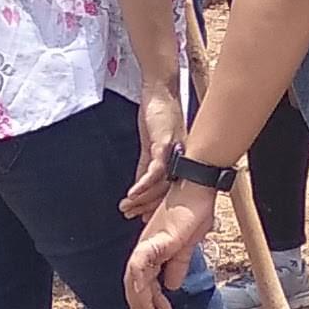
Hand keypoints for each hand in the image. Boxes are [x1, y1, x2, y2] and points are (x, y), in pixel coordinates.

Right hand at [123, 93, 185, 218]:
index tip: (142, 218)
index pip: (168, 191)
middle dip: (147, 207)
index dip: (155, 206)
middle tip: (131, 217)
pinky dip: (143, 184)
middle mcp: (180, 160)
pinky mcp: (165, 144)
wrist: (160, 91)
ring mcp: (174, 153)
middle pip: (165, 192)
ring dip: (142, 199)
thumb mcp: (150, 146)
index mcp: (178, 162)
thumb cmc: (158, 115)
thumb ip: (146, 165)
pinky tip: (132, 193)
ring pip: (160, 185)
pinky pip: (155, 170)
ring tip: (127, 208)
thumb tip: (139, 184)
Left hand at [127, 187, 216, 308]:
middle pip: (135, 282)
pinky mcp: (155, 239)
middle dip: (141, 306)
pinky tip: (145, 296)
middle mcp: (145, 247)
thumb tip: (172, 287)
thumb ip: (178, 265)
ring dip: (140, 300)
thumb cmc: (194, 210)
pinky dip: (140, 282)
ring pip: (134, 277)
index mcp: (153, 249)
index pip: (146, 280)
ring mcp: (148, 242)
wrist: (198, 187)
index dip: (151, 299)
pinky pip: (140, 264)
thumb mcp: (187, 245)